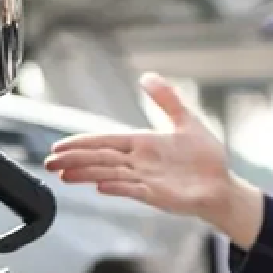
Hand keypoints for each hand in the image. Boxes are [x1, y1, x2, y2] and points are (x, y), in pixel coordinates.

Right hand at [43, 73, 260, 242]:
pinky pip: (132, 191)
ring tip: (64, 175)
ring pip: (109, 174)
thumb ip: (166, 99)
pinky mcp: (156, 195)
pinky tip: (100, 186)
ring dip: (86, 174)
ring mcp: (145, 180)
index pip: (105, 141)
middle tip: (49, 163)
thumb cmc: (206, 157)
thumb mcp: (186, 121)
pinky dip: (117, 188)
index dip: (81, 143)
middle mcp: (139, 162)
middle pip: (100, 158)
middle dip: (74, 159)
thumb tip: (146, 76)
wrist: (223, 186)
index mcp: (142, 143)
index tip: (59, 146)